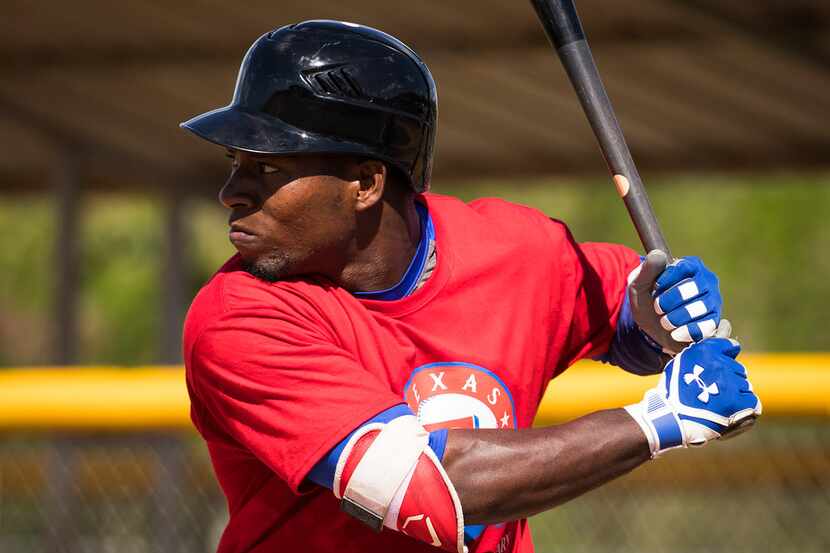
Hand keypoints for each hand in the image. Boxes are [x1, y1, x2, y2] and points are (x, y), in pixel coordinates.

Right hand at [624, 337, 761, 456]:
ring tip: (716, 403)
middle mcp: (720, 364)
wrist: (672, 418)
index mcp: (706, 351)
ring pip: (744, 385)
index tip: (716, 370)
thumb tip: (727, 323)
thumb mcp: (685, 360)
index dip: (724, 358)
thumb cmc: (676, 389)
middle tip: (710, 392)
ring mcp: (731, 384)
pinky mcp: (739, 402)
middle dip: (728, 379)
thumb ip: (708, 346)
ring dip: (734, 393)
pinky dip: (744, 407)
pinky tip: (729, 410)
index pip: (730, 345)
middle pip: (738, 368)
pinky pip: (752, 400)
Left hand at [628, 250, 722, 354]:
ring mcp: (713, 300)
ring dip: (676, 317)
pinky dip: (687, 331)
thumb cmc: (648, 300)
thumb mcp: (639, 285)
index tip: (655, 288)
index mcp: (690, 266)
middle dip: (670, 300)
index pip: (683, 267)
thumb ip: (647, 270)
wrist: (652, 328)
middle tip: (658, 308)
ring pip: (701, 307)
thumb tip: (658, 254)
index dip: (666, 280)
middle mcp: (706, 280)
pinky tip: (675, 333)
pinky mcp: (715, 320)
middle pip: (693, 287)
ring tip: (665, 321)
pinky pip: (707, 326)